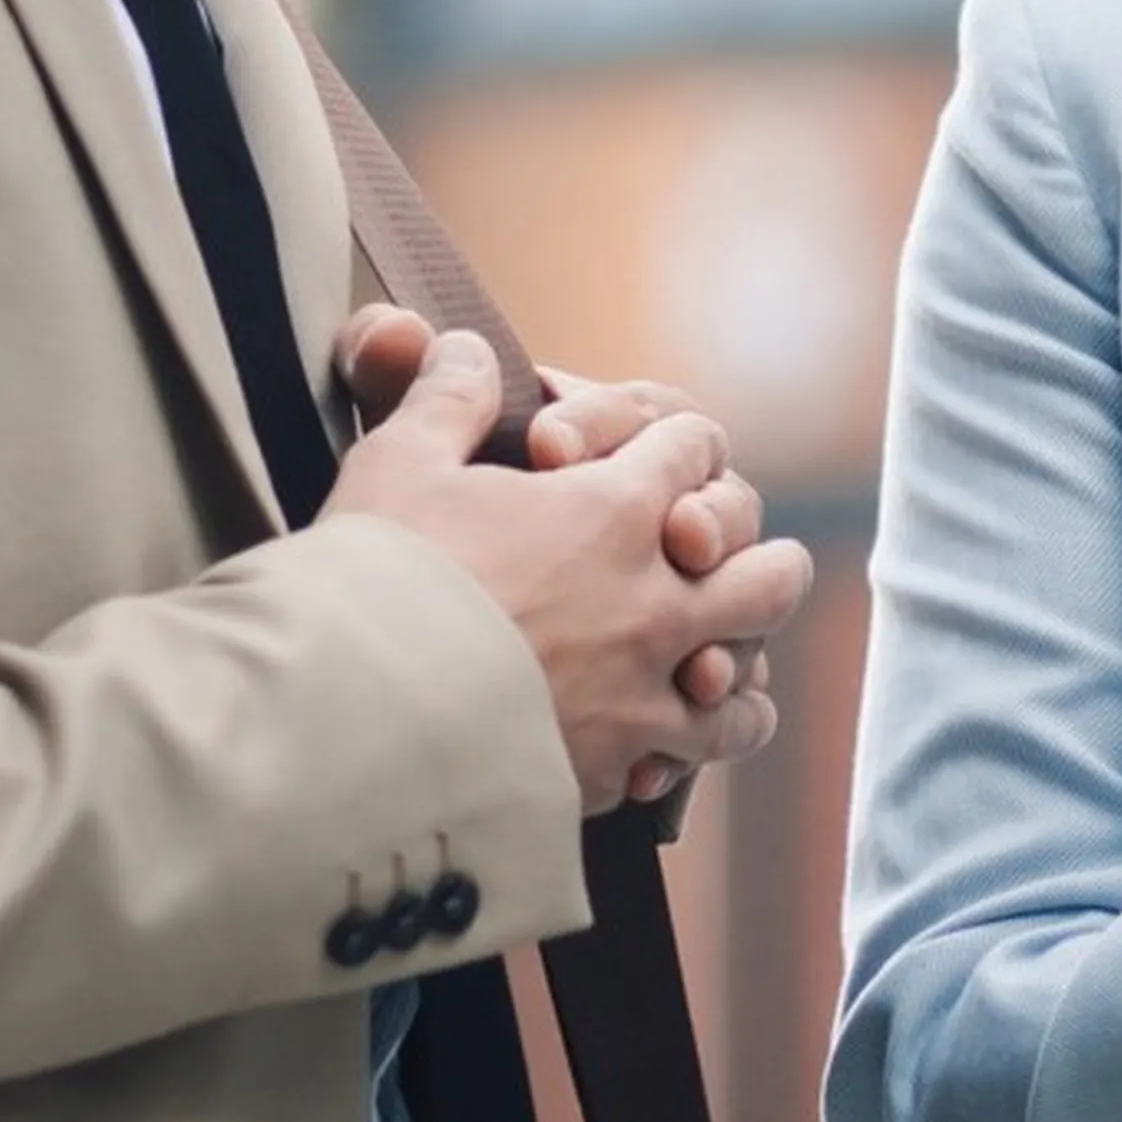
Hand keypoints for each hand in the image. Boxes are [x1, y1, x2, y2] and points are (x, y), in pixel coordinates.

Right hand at [331, 319, 807, 815]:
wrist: (354, 721)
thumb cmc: (378, 579)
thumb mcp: (401, 461)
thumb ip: (447, 399)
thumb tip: (468, 347)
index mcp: (614, 512)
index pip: (693, 448)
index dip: (677, 441)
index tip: (659, 451)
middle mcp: (653, 605)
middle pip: (766, 575)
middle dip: (759, 557)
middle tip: (726, 561)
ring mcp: (641, 698)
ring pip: (741, 688)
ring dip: (738, 670)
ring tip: (723, 672)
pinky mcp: (611, 773)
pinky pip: (684, 763)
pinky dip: (680, 755)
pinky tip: (661, 754)